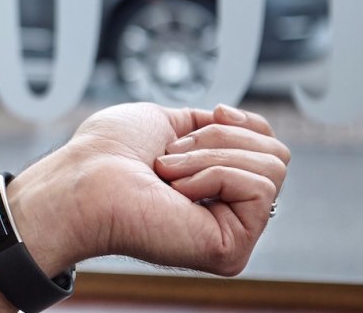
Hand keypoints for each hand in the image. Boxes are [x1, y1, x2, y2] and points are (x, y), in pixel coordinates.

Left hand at [0, 103, 289, 311]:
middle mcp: (228, 212)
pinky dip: (213, 174)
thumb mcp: (165, 122)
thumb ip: (206, 126)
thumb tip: (233, 119)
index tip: (214, 112)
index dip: (246, 123)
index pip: (270, 147)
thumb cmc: (108, 152)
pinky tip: (177, 190)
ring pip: (271, 168)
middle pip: (278, 154)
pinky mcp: (232, 249)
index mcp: (214, 185)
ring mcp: (233, 234)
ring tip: (167, 172)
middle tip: (172, 154)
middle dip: (223, 138)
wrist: (84, 180)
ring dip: (211, 155)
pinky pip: (259, 189)